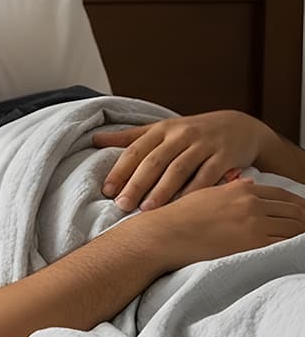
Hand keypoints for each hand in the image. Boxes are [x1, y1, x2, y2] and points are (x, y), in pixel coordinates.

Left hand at [93, 110, 271, 211]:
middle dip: (136, 184)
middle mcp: (182, 134)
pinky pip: (207, 176)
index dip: (120, 170)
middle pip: (154, 161)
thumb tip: (95, 140)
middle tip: (122, 205)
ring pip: (179, 169)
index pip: (136, 150)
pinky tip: (182, 207)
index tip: (107, 191)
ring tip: (146, 210)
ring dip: (162, 190)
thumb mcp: (162, 129)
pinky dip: (193, 192)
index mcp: (162, 129)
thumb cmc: (192, 133)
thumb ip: (130, 137)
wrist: (241, 127)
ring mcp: (205, 144)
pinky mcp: (226, 156)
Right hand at [132, 178, 304, 269]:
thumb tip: (249, 183)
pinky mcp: (252, 243)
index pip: (283, 195)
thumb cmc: (178, 217)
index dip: (298, 205)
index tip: (304, 213)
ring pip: (293, 227)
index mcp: (241, 189)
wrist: (164, 235)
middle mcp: (251, 203)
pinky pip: (283, 243)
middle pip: (294, 210)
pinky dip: (292, 246)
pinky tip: (293, 250)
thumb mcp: (205, 193)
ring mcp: (253, 223)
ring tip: (302, 240)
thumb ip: (230, 187)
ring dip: (301, 234)